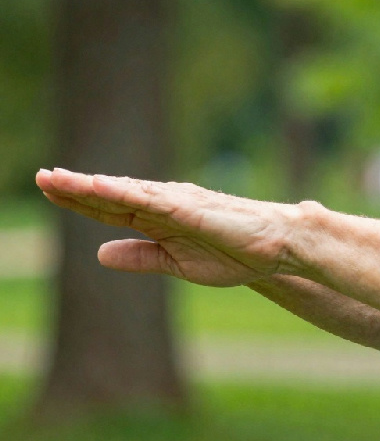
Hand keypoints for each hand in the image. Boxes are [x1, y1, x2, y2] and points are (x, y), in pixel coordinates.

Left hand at [35, 168, 304, 286]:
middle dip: (73, 187)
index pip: (110, 207)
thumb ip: (141, 256)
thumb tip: (98, 253)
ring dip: (90, 186)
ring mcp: (178, 203)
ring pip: (125, 192)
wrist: (278, 248)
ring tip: (56, 179)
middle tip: (39, 176)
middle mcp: (164, 204)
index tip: (47, 189)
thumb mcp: (178, 264)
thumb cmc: (236, 253)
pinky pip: (151, 200)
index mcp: (160, 218)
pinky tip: (100, 187)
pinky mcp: (192, 209)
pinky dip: (124, 192)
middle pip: (110, 194)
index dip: (78, 199)